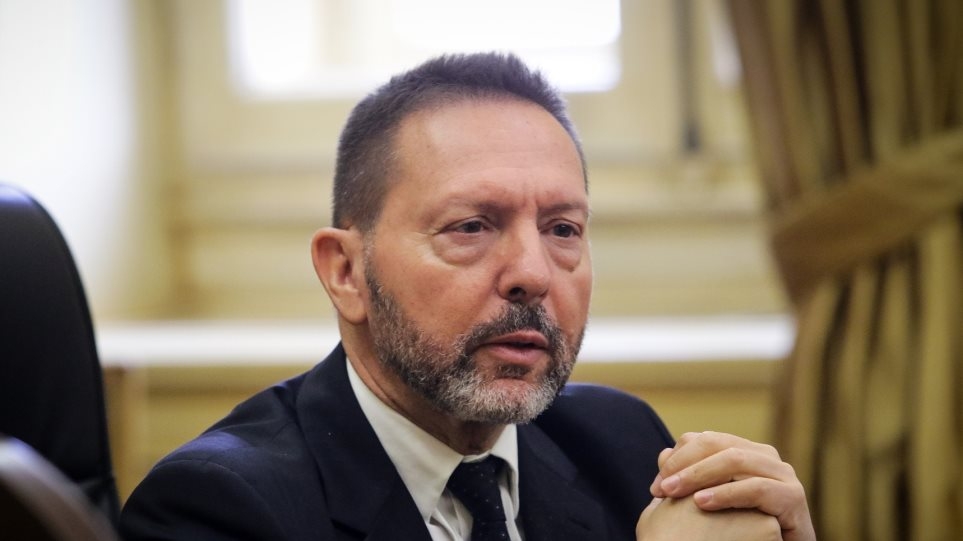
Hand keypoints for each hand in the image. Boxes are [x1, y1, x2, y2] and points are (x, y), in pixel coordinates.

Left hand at [649, 431, 814, 540]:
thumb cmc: (743, 530)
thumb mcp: (711, 502)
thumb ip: (690, 478)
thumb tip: (663, 454)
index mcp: (745, 452)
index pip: (704, 440)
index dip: (676, 458)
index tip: (656, 486)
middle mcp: (765, 457)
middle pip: (717, 444)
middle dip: (684, 464)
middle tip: (662, 488)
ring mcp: (783, 474)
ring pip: (735, 460)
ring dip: (699, 475)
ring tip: (674, 493)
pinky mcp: (793, 497)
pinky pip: (757, 487)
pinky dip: (726, 493)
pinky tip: (702, 503)